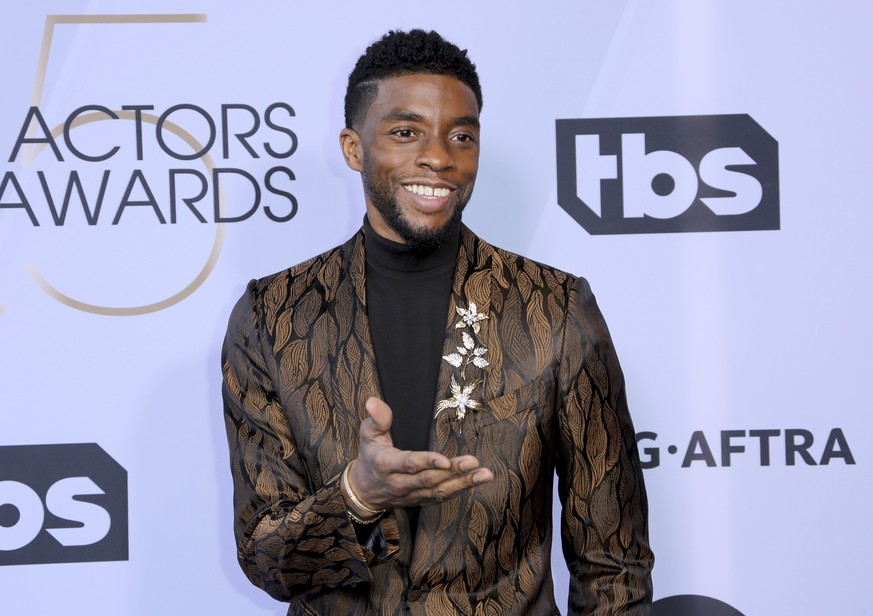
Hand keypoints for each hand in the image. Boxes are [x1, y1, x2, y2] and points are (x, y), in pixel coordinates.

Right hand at [345, 397, 492, 511]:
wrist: (365, 489)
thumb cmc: (370, 454)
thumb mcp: (367, 434)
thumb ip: (376, 419)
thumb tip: (373, 401)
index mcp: (386, 464)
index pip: (408, 464)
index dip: (426, 463)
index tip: (444, 460)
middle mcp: (400, 483)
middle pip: (430, 479)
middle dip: (453, 472)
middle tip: (473, 462)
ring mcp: (413, 494)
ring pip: (440, 490)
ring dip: (464, 483)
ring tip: (484, 474)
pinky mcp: (422, 500)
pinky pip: (443, 496)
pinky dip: (462, 489)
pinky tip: (478, 480)